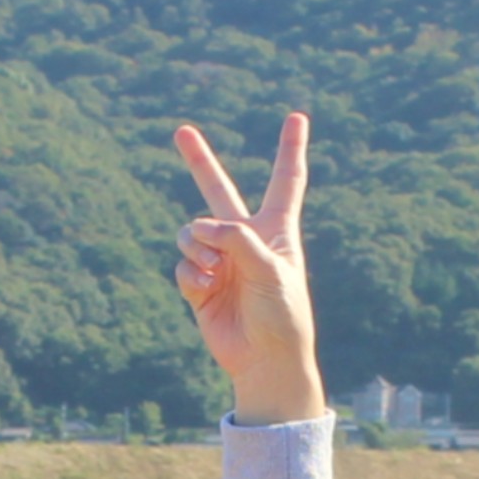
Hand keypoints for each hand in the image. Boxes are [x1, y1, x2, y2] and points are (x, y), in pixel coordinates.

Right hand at [172, 112, 332, 425]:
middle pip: (218, 190)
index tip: (297, 118)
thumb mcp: (269, 269)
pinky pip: (183, 263)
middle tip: (181, 130)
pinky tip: (206, 288)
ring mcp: (220, 260)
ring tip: (212, 267)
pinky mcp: (199, 284)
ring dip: (197, 245)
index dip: (290, 149)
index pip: (286, 180)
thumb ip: (236, 239)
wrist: (265, 361)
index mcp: (276, 229)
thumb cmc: (281, 314)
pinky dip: (192, 273)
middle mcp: (245, 239)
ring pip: (191, 231)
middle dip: (199, 161)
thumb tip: (197, 228)